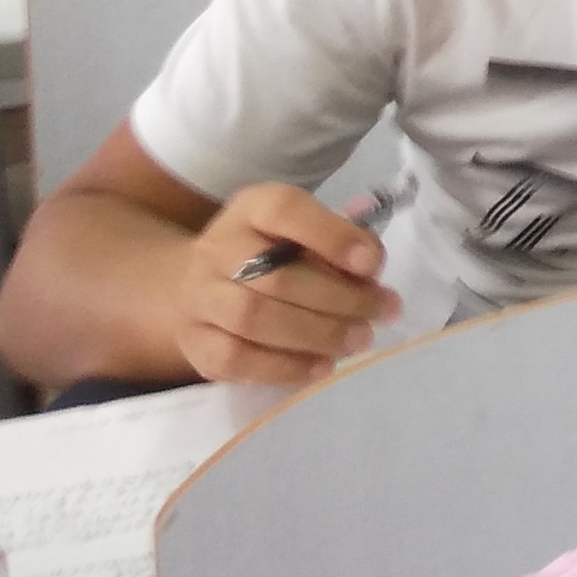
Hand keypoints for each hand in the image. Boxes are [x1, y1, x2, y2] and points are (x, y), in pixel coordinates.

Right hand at [177, 184, 399, 386]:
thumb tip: (370, 271)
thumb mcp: (301, 231)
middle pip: (276, 276)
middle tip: (381, 312)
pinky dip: (285, 367)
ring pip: (254, 319)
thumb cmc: (268, 254)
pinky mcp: (194, 342)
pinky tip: (322, 366)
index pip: (284, 210)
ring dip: (317, 334)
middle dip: (340, 299)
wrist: (196, 284)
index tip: (374, 265)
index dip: (332, 237)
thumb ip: (337, 242)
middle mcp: (216, 249)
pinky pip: (235, 359)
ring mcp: (199, 297)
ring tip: (358, 340)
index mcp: (251, 209)